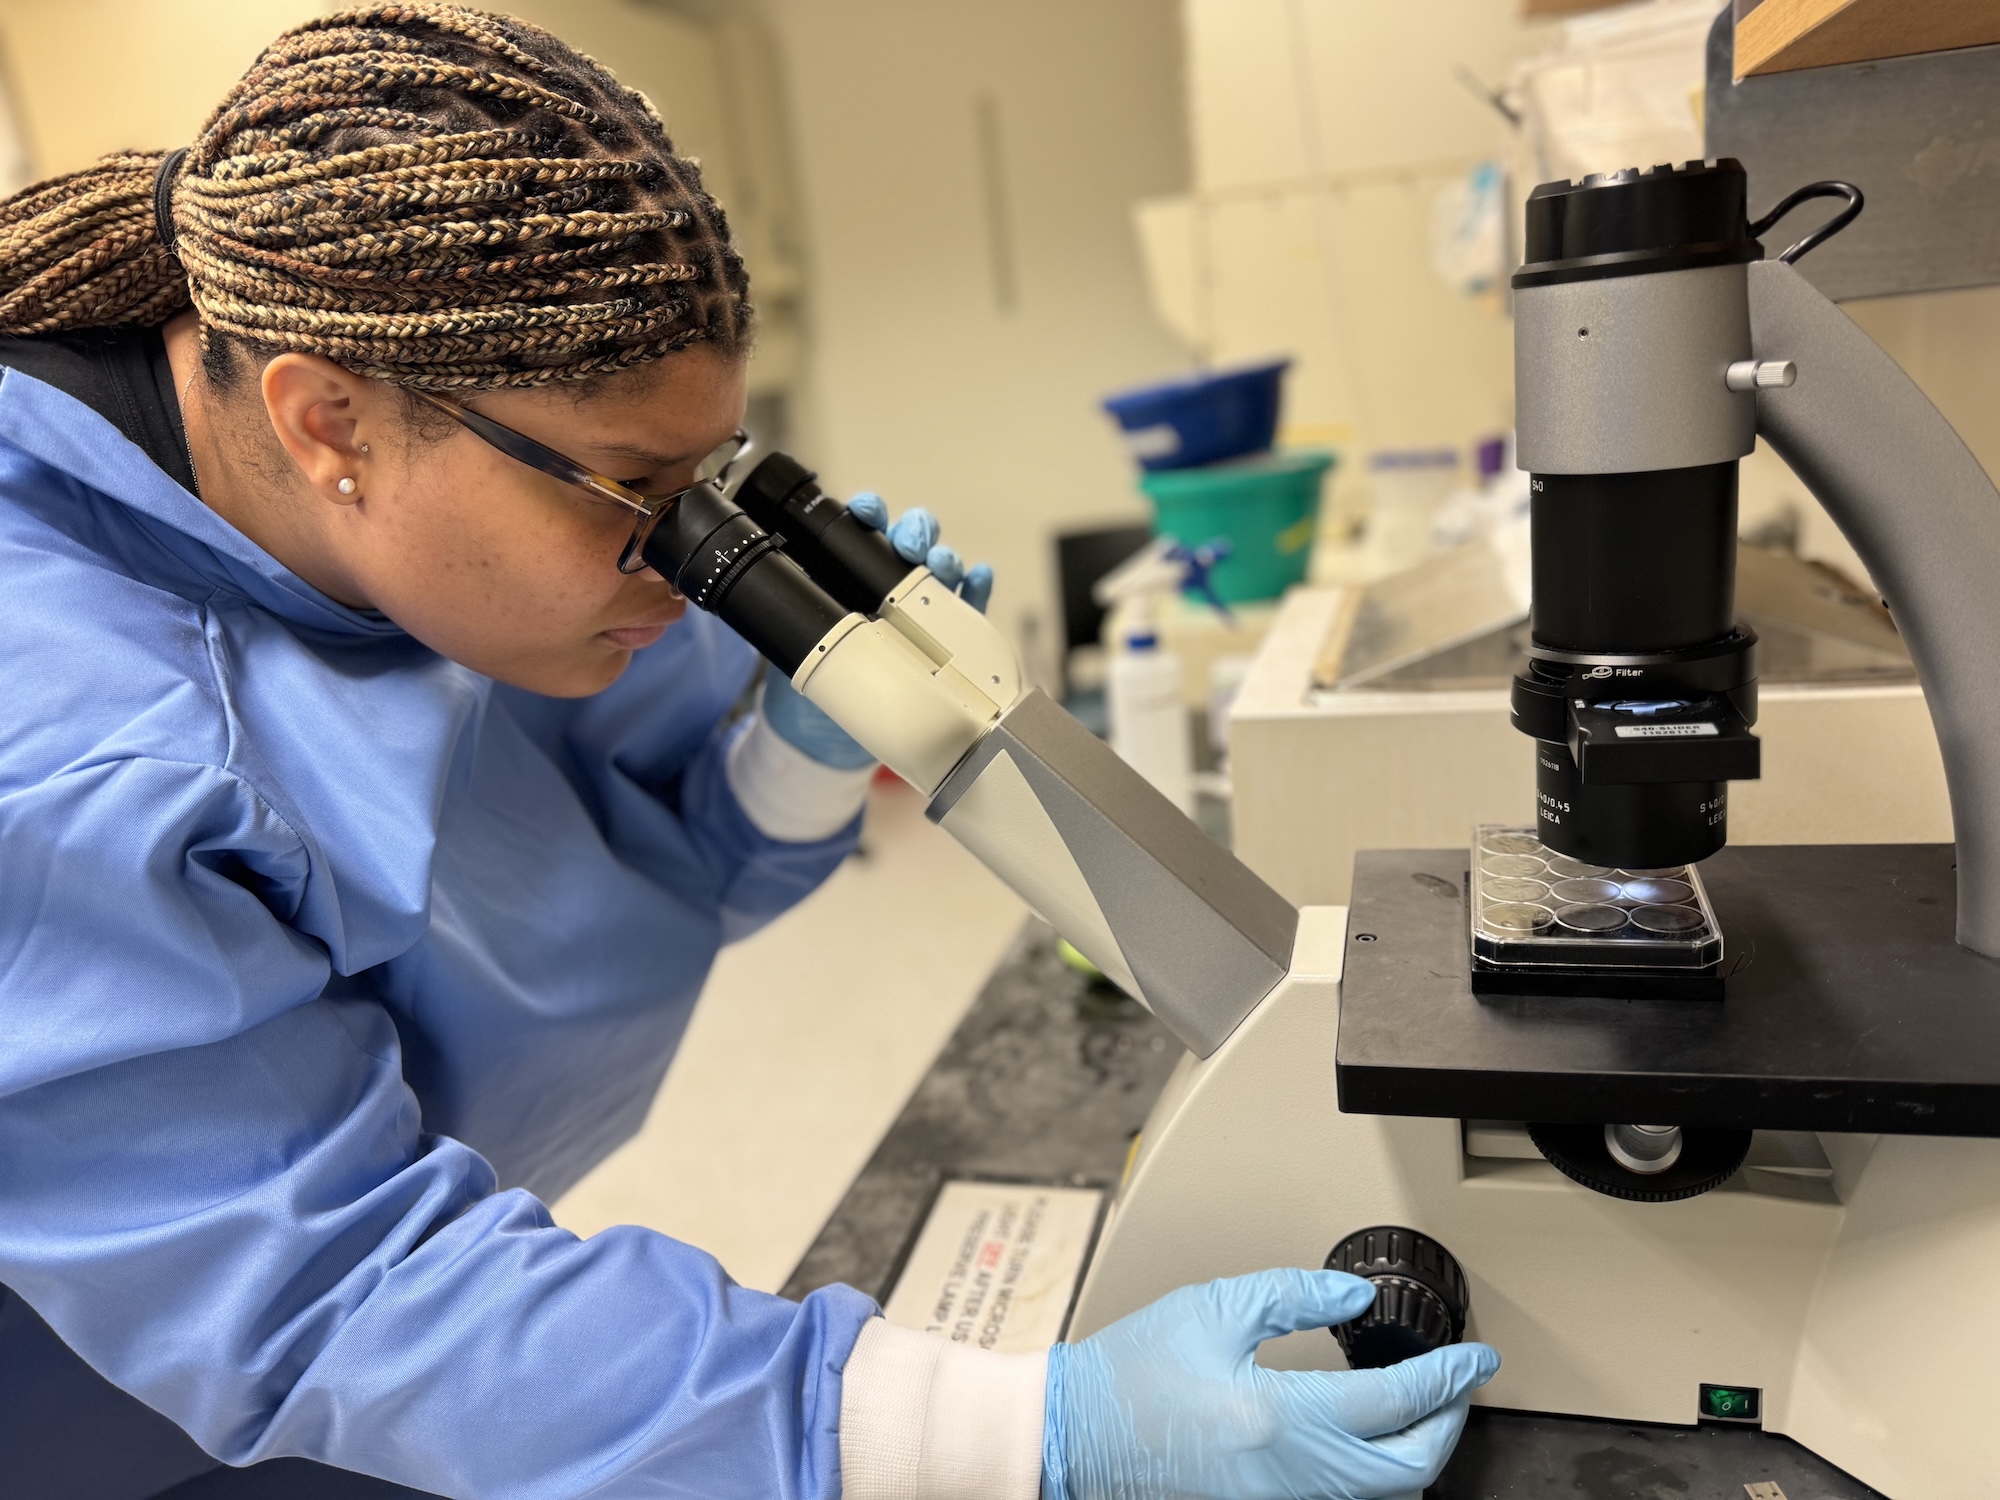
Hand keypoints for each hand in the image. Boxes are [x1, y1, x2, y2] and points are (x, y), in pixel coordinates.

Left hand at [762, 494, 992, 767]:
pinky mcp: (949, 641)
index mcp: (849, 574)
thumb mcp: (791, 644)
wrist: (826, 739)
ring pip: (940, 570)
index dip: (869, 511)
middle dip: (913, 530)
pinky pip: (970, 609)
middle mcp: (887, 585)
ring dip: (945, 557)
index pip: (862, 531)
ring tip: (942, 562)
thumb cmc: (812, 681)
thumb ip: (790, 618)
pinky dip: (978, 588)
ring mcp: (921, 611)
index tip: (866, 510)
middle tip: (909, 541)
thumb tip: (772, 599)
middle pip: (909, 542)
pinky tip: (980, 575)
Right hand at [1043, 1269, 1498, 1499]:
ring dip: (1416, 1451)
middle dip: (1447, 1424)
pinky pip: (1343, 1499)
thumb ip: (1294, 1296)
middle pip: (1408, 1469)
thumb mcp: (1214, 1308)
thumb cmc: (1128, 1373)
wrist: (1074, 1435)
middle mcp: (1287, 1476)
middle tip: (1459, 1384)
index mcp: (1277, 1417)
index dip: (1447, 1377)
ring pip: (1382, 1494)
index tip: (1475, 1356)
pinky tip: (1371, 1437)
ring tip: (1424, 1404)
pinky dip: (1374, 1471)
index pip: (1394, 1403)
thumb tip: (1355, 1297)